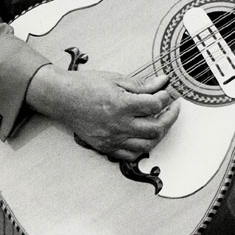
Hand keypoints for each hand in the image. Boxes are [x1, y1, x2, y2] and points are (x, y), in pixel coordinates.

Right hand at [26, 65, 179, 161]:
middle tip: (172, 108)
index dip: (167, 98)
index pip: (155, 105)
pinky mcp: (105, 147)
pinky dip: (142, 147)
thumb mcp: (117, 79)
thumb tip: (163, 82)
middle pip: (156, 129)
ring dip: (158, 133)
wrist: (62, 98)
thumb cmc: (87, 85)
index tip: (169, 93)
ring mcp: (112, 139)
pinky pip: (130, 155)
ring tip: (160, 121)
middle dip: (169, 118)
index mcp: (122, 104)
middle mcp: (118, 125)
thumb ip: (143, 85)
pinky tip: (144, 135)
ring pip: (146, 145)